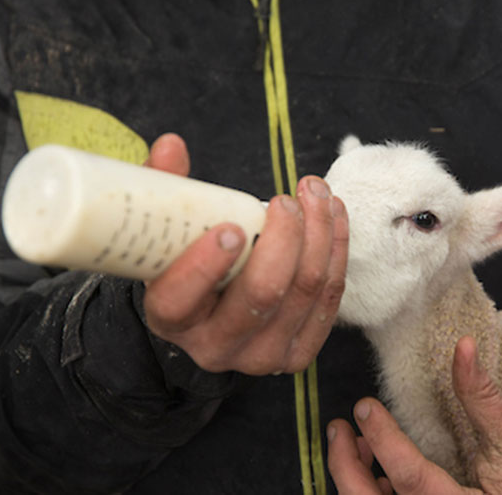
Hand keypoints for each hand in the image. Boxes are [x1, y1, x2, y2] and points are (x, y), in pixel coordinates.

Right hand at [140, 133, 348, 374]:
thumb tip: (171, 145)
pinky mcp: (299, 353)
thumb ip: (165, 192)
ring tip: (317, 194)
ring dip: (319, 235)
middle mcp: (215, 347)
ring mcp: (261, 356)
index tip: (232, 226)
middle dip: (284, 238)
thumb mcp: (166, 235)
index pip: (180, 298)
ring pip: (304, 291)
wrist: (211, 320)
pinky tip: (334, 216)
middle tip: (287, 199)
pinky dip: (336, 251)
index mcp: (170, 319)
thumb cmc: (187, 266)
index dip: (207, 264)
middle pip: (262, 294)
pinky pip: (329, 298)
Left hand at [327, 336, 501, 493]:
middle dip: (344, 467)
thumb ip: (484, 398)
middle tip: (338, 428)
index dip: (382, 440)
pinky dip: (372, 493)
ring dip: (354, 481)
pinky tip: (376, 470)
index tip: (363, 407)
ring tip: (354, 443)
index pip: (411, 479)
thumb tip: (463, 347)